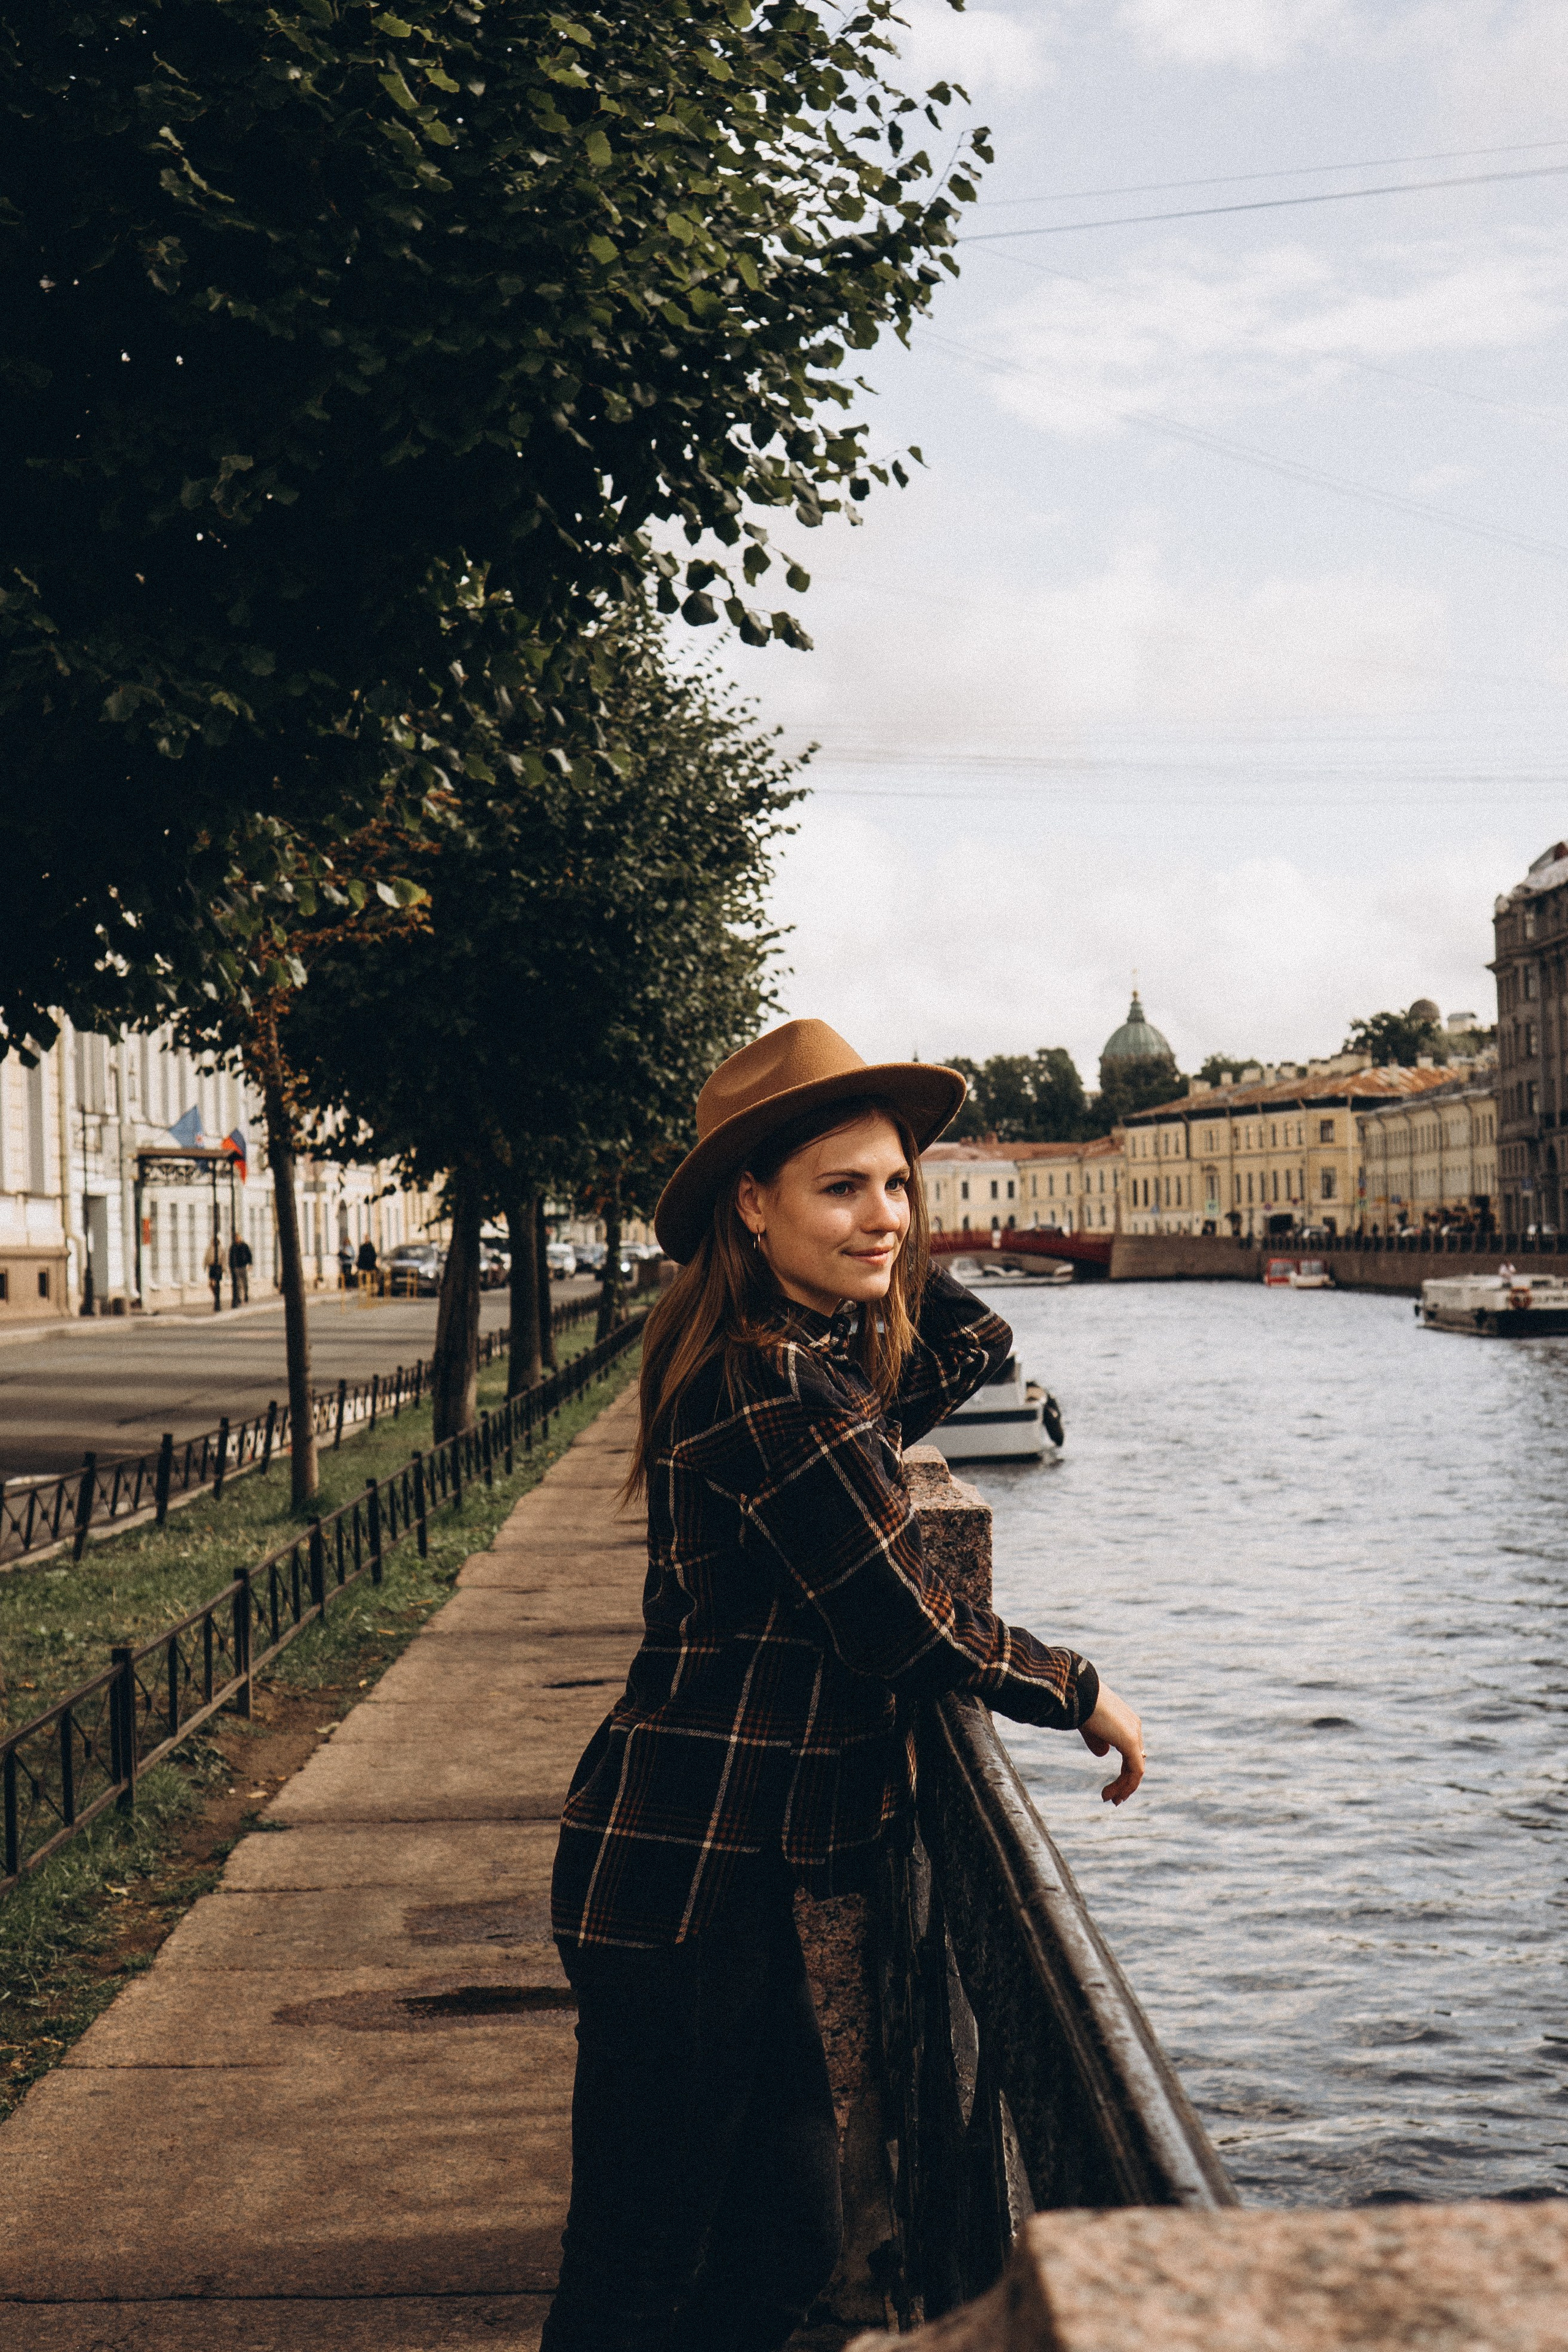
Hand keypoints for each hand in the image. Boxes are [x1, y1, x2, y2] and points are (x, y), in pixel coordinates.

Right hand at [1080, 1682, 1143, 1804]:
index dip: (1124, 1771)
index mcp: (1126, 1722)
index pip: (1131, 1751)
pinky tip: (1115, 1794)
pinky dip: (1127, 1785)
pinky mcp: (1131, 1742)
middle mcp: (1134, 1727)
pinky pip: (1135, 1771)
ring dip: (1124, 1787)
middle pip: (1135, 1761)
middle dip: (1125, 1782)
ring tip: (1110, 1800)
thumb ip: (1097, 1741)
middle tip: (1112, 1798)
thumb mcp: (1089, 1726)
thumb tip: (1103, 1754)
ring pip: (1136, 1769)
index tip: (1111, 1785)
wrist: (1081, 1692)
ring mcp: (1135, 1735)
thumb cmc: (1081, 1705)